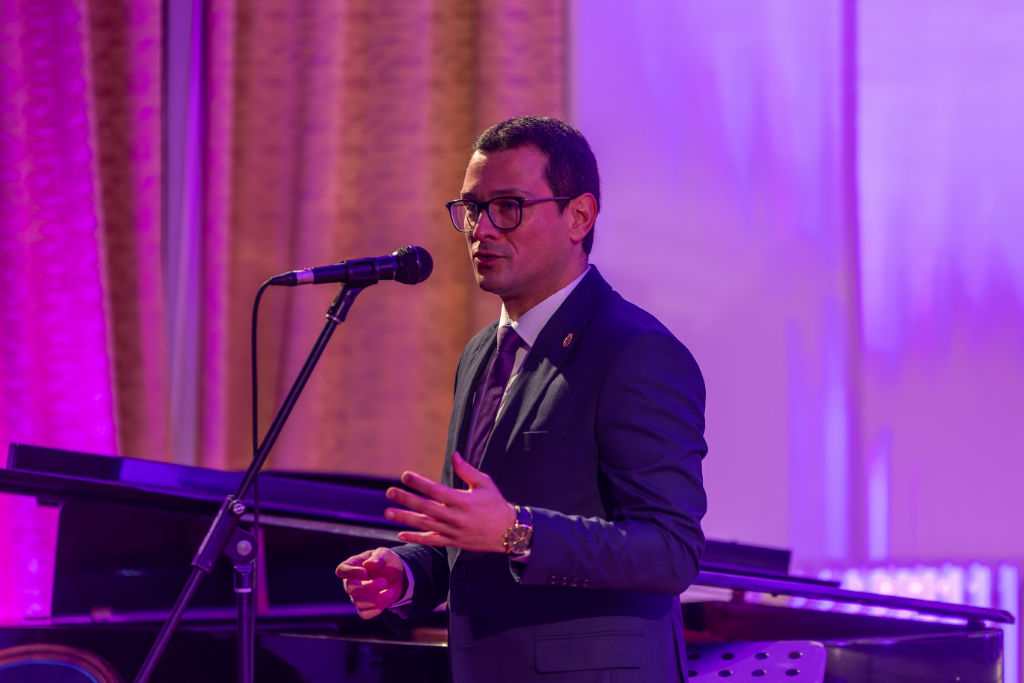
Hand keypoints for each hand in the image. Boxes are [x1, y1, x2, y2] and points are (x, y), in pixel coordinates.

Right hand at [335, 547, 406, 618]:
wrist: (398, 576)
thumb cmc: (387, 562)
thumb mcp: (386, 554)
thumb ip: (378, 557)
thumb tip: (368, 564)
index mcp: (353, 566)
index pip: (341, 570)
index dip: (350, 573)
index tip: (364, 572)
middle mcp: (351, 582)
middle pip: (350, 589)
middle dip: (368, 587)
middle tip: (384, 581)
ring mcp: (356, 596)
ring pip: (358, 603)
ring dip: (376, 599)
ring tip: (391, 591)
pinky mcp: (364, 608)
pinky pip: (365, 614)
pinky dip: (377, 608)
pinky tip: (387, 598)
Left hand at [385, 451, 514, 552]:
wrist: (508, 532)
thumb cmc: (496, 504)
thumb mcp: (485, 483)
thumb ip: (467, 470)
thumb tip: (454, 455)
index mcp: (463, 500)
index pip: (436, 490)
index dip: (419, 483)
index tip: (405, 476)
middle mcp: (456, 517)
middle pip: (426, 508)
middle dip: (406, 499)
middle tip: (390, 492)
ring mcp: (453, 532)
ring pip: (424, 525)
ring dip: (405, 519)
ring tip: (387, 512)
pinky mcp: (453, 542)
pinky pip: (430, 541)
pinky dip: (415, 538)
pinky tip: (400, 535)